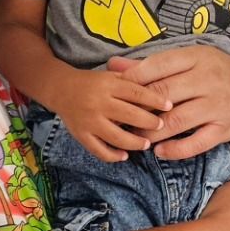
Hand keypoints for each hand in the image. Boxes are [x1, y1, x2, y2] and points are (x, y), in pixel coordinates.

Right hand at [54, 67, 171, 162]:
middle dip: (149, 122)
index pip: (136, 92)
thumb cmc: (92, 82)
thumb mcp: (110, 75)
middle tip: (161, 126)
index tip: (169, 105)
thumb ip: (131, 79)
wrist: (60, 88)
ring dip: (135, 143)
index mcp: (108, 85)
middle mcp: (98, 103)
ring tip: (146, 144)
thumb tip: (158, 86)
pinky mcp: (81, 135)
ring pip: (116, 137)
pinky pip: (99, 150)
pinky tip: (125, 156)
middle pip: (130, 115)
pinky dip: (113, 156)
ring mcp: (89, 121)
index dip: (155, 100)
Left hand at [108, 48, 229, 159]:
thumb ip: (152, 65)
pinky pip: (196, 144)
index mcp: (197, 58)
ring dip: (151, 131)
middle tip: (119, 118)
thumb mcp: (190, 61)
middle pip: (165, 94)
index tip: (116, 90)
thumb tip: (114, 65)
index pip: (159, 66)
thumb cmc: (216, 73)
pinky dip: (175, 150)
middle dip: (138, 108)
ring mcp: (217, 106)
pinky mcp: (224, 130)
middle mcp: (208, 80)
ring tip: (135, 136)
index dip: (133, 79)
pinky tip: (159, 151)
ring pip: (177, 121)